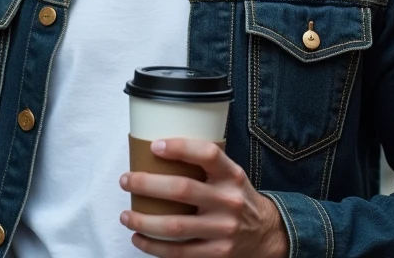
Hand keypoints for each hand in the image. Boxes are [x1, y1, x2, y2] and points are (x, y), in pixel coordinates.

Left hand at [119, 138, 288, 256]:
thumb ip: (206, 166)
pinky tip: (138, 238)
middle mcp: (229, 201)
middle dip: (147, 184)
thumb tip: (158, 150)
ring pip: (175, 226)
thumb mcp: (232, 176)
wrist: (268, 234)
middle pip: (182, 190)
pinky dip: (153, 246)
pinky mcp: (217, 253)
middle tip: (126, 181)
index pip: (208, 154)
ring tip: (125, 215)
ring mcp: (223, 230)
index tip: (154, 146)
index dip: (179, 148)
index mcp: (232, 176)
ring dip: (143, 220)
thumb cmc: (238, 198)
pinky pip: (179, 253)